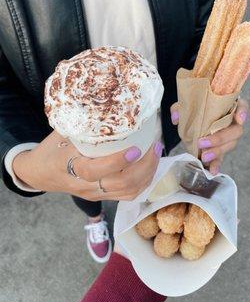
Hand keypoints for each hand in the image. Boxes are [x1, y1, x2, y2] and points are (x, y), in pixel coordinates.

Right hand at [13, 131, 162, 200]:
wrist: (40, 173)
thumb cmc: (51, 148)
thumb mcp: (62, 132)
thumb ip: (84, 123)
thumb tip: (111, 104)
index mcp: (70, 168)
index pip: (95, 171)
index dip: (117, 162)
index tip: (136, 148)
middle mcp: (85, 186)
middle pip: (120, 184)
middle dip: (144, 166)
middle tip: (155, 145)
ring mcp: (95, 194)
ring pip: (128, 192)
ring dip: (148, 174)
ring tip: (156, 153)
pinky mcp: (102, 197)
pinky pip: (128, 195)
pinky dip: (143, 182)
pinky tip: (150, 167)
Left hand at [170, 98, 248, 174]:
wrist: (191, 116)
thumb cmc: (195, 105)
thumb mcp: (187, 104)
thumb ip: (180, 108)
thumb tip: (176, 118)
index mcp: (228, 106)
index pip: (242, 106)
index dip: (243, 112)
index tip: (239, 119)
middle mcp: (232, 121)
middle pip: (235, 130)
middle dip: (221, 138)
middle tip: (203, 143)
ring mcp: (227, 136)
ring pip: (230, 145)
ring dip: (218, 152)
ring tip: (204, 157)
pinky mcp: (219, 148)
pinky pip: (221, 157)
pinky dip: (216, 164)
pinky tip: (212, 170)